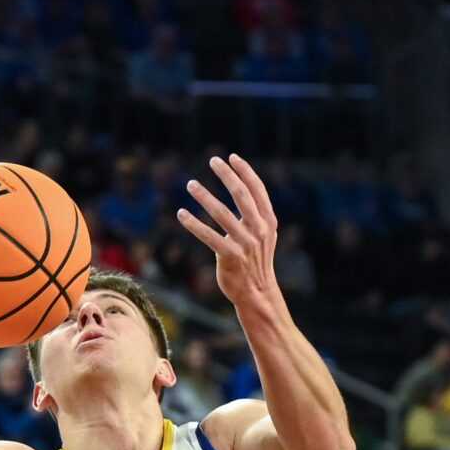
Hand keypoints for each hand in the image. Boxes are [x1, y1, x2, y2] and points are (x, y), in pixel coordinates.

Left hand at [177, 154, 282, 310]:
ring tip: (191, 184)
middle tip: (212, 161)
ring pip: (221, 213)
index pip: (257, 190)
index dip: (245, 171)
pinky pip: (208, 236)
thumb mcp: (263, 235)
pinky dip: (193, 224)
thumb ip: (256, 214)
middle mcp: (258, 230)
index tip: (231, 157)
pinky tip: (181, 214)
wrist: (257, 292)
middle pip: (241, 195)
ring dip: (204, 196)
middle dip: (226, 175)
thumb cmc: (256, 261)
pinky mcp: (230, 256)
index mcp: (268, 221)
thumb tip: (242, 188)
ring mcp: (245, 243)